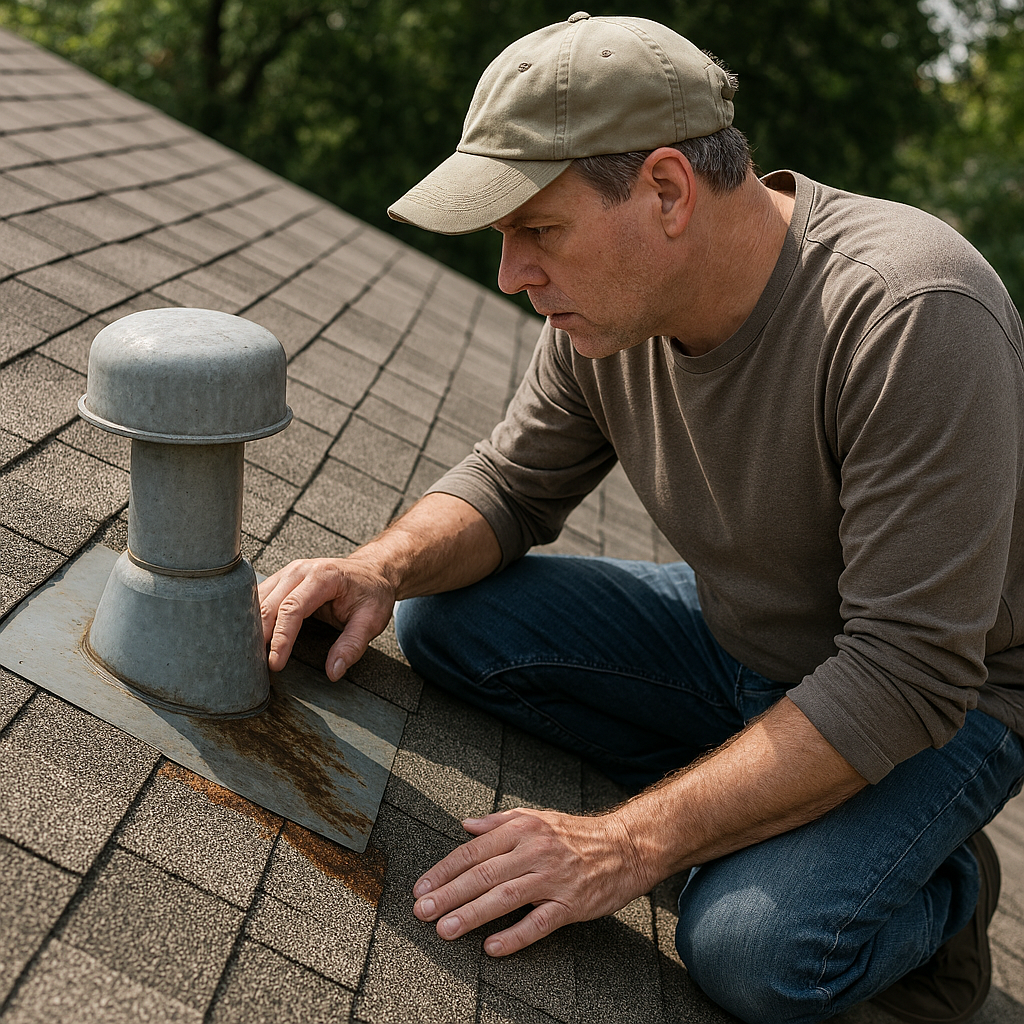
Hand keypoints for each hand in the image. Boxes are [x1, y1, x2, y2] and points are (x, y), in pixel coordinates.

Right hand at [258, 557, 395, 679]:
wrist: (371, 571)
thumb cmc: (372, 594)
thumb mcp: (372, 620)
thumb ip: (353, 645)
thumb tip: (334, 671)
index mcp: (323, 577)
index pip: (293, 609)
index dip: (281, 638)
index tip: (274, 663)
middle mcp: (300, 571)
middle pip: (269, 605)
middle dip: (259, 637)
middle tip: (254, 667)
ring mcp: (288, 573)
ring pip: (258, 601)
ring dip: (250, 628)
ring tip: (247, 656)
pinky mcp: (281, 580)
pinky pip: (260, 598)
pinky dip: (252, 618)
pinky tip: (250, 639)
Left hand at [412, 807, 649, 955]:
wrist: (626, 846)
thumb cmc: (576, 834)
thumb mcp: (537, 817)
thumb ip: (499, 821)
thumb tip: (465, 824)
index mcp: (522, 829)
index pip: (474, 850)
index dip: (444, 870)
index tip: (421, 887)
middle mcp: (534, 851)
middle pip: (483, 874)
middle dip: (448, 894)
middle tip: (422, 912)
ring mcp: (553, 878)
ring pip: (505, 897)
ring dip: (472, 914)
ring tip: (446, 929)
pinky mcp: (571, 904)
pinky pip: (539, 922)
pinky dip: (514, 935)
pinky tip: (492, 947)